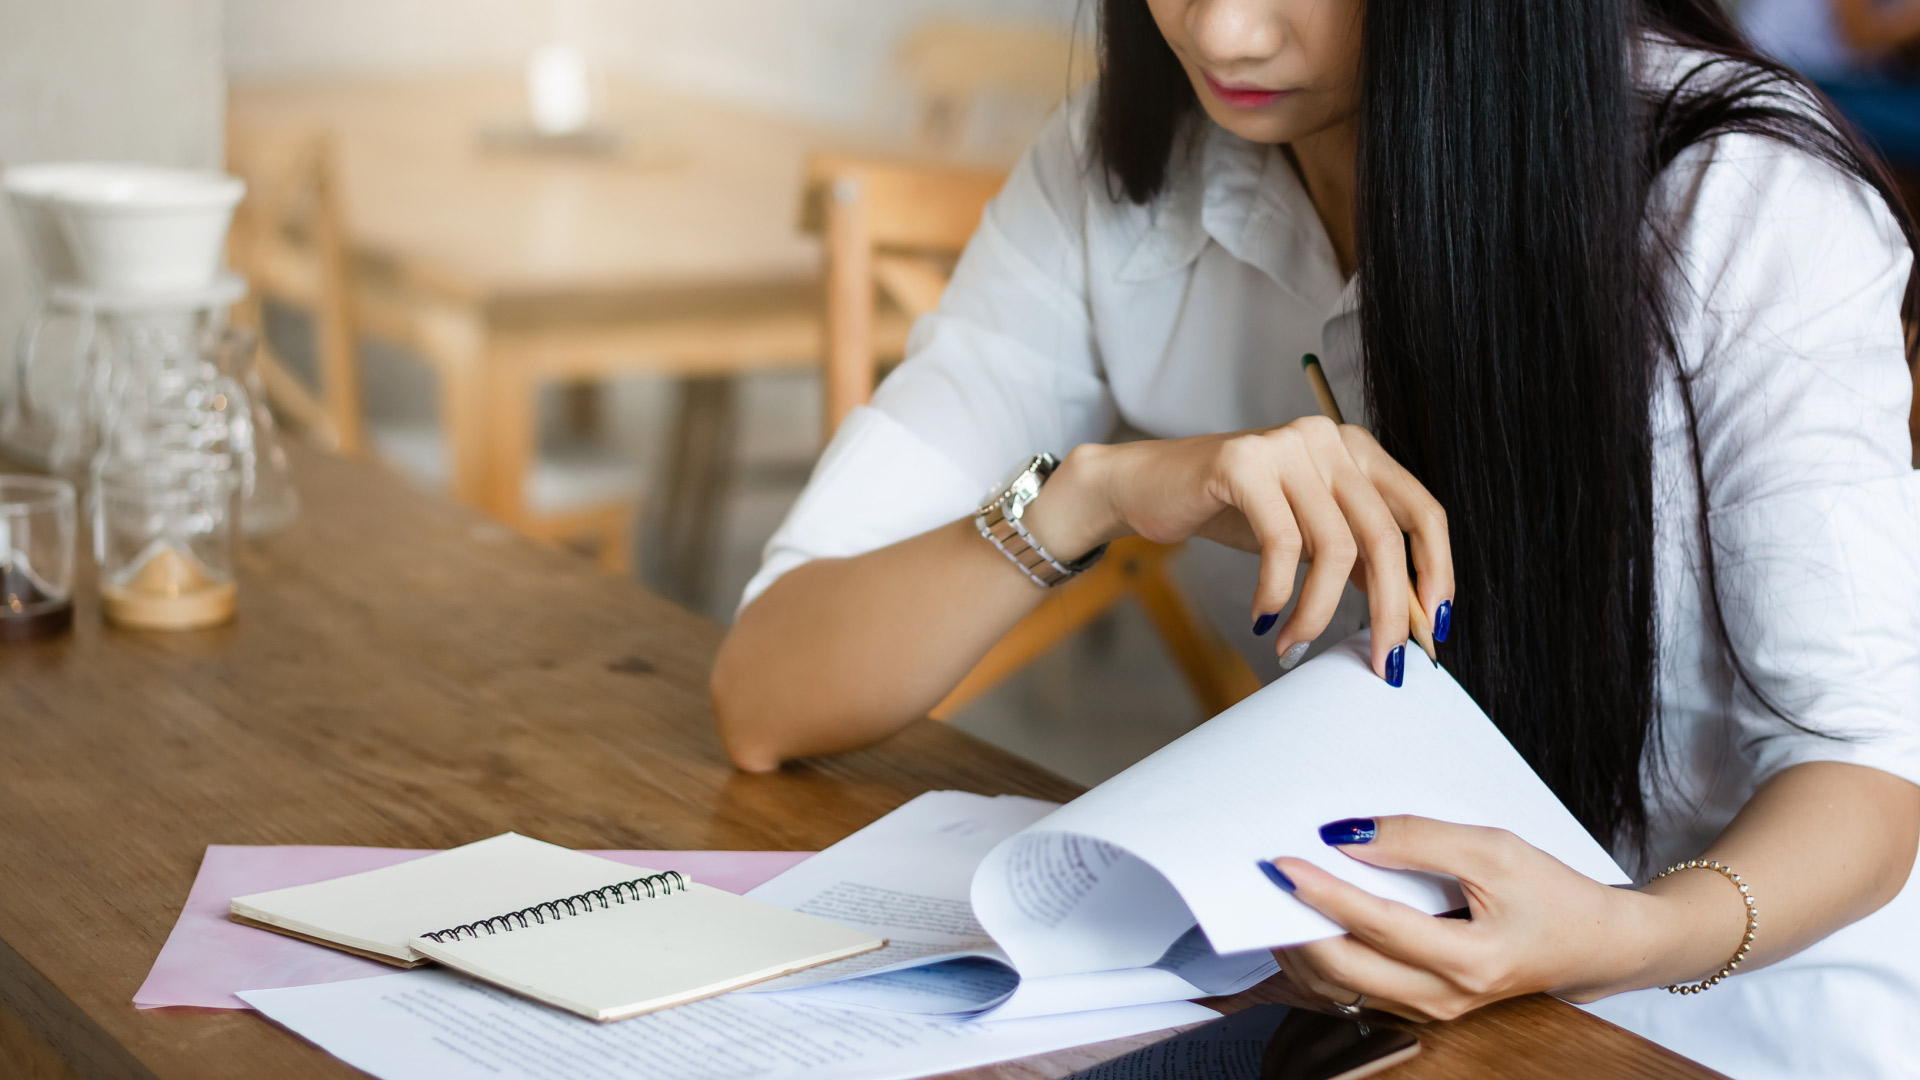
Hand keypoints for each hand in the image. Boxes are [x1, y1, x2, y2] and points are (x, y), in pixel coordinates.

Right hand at [1023, 418, 1452, 679]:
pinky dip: (1276, 592)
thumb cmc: (1233, 511)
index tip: (1429, 631)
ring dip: (1318, 612)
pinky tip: (1263, 617)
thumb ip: (1357, 559)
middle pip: (1385, 535)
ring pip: (1334, 547)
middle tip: (1378, 662)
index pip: (1422, 512)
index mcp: (1357, 451)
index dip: (1436, 574)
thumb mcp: (1307, 533)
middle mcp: (1329, 440)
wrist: (1146, 485)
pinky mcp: (1243, 463)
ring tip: (1295, 645)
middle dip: (1387, 611)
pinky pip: (1282, 543)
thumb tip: (1408, 618)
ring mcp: (1287, 446)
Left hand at [1269, 816, 1646, 1021]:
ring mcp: (1429, 1010)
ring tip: (1277, 900)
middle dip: (1297, 925)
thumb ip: (1421, 840)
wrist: (1593, 945)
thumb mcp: (1495, 850)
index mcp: (1469, 961)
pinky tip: (1307, 924)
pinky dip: (1321, 960)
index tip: (1284, 864)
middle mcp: (1444, 998)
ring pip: (1341, 988)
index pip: (1377, 926)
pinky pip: (1353, 991)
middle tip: (1267, 881)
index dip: (1326, 893)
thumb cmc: (1552, 895)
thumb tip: (1349, 837)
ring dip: (1302, 947)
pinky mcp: (1419, 1007)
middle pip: (1345, 969)